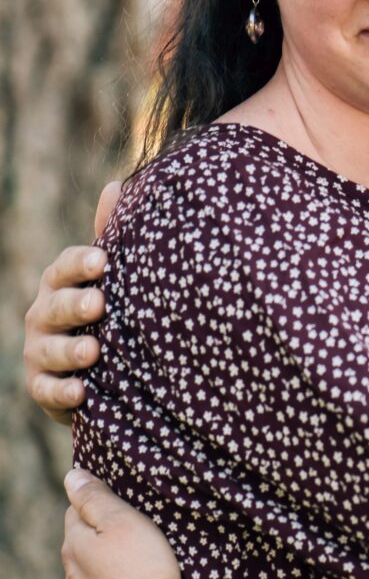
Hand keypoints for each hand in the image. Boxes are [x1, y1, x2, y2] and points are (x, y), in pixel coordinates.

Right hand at [22, 181, 121, 422]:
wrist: (106, 364)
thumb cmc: (112, 305)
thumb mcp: (114, 272)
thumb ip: (112, 234)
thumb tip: (118, 184)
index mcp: (64, 280)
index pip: (66, 266)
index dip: (81, 263)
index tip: (103, 261)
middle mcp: (45, 312)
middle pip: (54, 305)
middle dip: (75, 305)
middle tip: (99, 305)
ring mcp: (40, 349)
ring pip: (47, 349)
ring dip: (69, 351)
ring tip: (94, 352)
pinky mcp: (42, 386)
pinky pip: (46, 390)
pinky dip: (62, 392)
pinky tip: (81, 394)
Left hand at [63, 469, 185, 578]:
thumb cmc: (143, 574)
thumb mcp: (124, 523)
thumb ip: (96, 499)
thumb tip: (72, 476)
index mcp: (75, 548)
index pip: (75, 513)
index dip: (96, 503)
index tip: (118, 500)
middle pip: (82, 550)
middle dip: (101, 540)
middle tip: (134, 533)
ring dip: (107, 574)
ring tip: (137, 570)